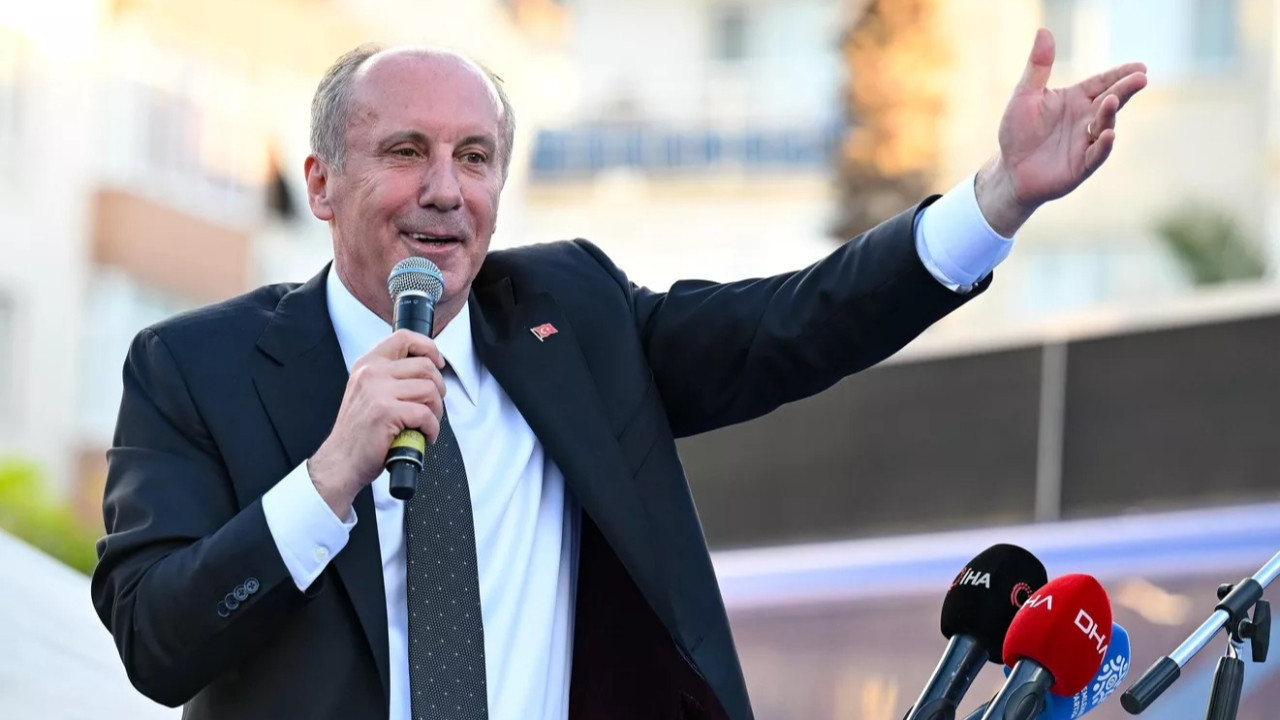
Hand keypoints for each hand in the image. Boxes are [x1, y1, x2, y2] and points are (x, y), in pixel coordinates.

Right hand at [308, 329, 445, 516]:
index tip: (438, 363)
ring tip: (425, 425)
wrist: (340, 462)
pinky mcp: (386, 412)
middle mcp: (371, 373)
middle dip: (438, 389)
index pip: (404, 337)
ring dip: (436, 411)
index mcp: (368, 365)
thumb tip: (427, 370)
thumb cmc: (360, 433)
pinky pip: (426, 415)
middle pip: (426, 366)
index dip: (428, 347)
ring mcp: (378, 391)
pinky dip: (432, 429)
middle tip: (432, 407)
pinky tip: (422, 437)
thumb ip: (391, 377)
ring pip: (429, 390)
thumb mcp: (369, 393)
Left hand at [976, 28, 1147, 236]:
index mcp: (1076, 99)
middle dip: (1125, 89)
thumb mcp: (1025, 95)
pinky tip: (1108, 134)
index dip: (1120, 75)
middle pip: (1110, 100)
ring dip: (1109, 113)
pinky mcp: (1081, 165)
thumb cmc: (1018, 131)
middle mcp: (1085, 119)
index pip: (1102, 83)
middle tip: (1141, 78)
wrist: (1010, 170)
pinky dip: (1103, 145)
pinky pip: (1096, 154)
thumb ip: (1038, 66)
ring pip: (1104, 125)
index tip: (1139, 67)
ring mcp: (1086, 142)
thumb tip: (1044, 31)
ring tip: (1112, 100)